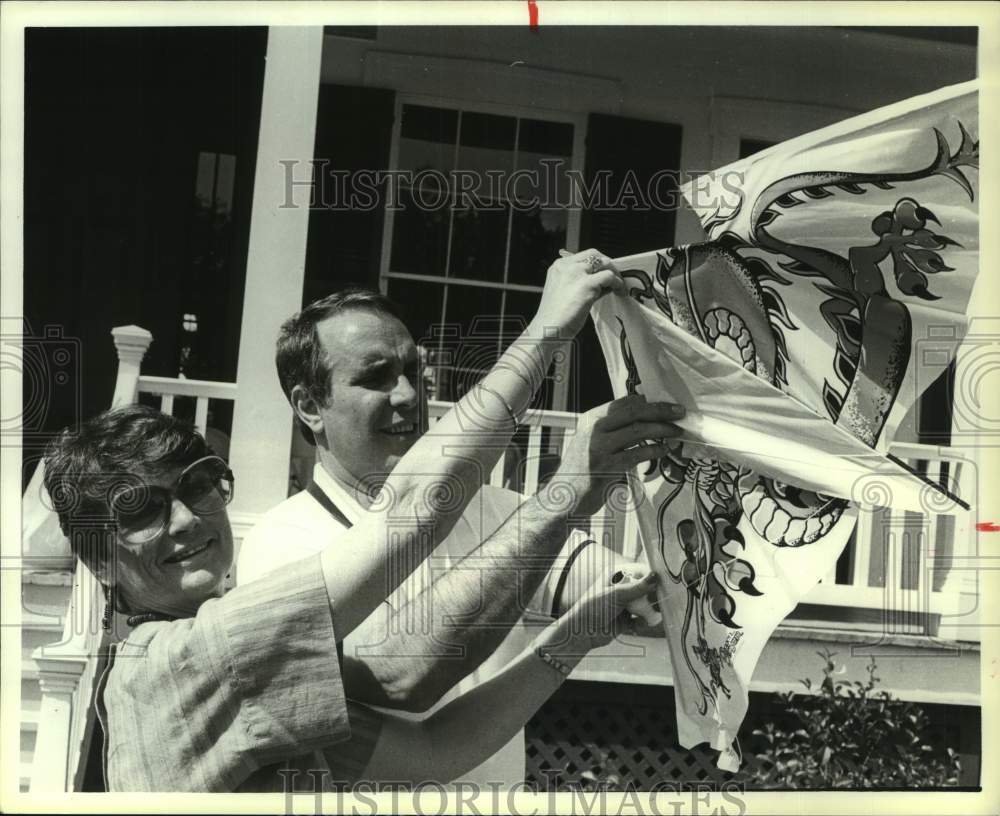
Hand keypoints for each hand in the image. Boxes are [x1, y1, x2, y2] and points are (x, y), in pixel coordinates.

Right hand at [531, 248, 623, 337]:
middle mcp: (566, 266)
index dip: (598, 263)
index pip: (584, 256)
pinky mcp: (586, 284)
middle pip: (595, 255)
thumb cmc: (555, 317)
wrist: (548, 329)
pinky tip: (618, 291)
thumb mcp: (566, 293)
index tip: (606, 272)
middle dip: (608, 265)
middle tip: (616, 277)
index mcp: (559, 267)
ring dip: (615, 274)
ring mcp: (576, 273)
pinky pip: (609, 277)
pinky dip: (617, 283)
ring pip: (604, 263)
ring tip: (619, 286)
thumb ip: (582, 283)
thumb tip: (602, 283)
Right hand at [548, 394, 684, 516]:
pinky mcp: (607, 466)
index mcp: (592, 418)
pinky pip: (638, 454)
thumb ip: (613, 428)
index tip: (666, 405)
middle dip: (660, 410)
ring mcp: (600, 447)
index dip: (649, 401)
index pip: (625, 402)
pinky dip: (655, 451)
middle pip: (634, 411)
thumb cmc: (582, 469)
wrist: (564, 495)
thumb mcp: (593, 441)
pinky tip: (664, 450)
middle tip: (679, 413)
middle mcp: (594, 428)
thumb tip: (644, 417)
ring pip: (638, 430)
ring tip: (676, 432)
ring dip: (662, 430)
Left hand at [557, 566, 660, 651]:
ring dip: (648, 611)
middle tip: (658, 602)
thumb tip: (654, 577)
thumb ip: (637, 587)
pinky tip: (637, 625)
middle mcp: (622, 589)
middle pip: (645, 590)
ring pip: (645, 605)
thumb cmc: (592, 607)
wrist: (582, 631)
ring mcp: (624, 604)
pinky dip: (642, 623)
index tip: (662, 582)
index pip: (639, 572)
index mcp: (616, 576)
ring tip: (648, 615)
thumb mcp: (616, 594)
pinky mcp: (626, 620)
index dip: (651, 577)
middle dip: (652, 596)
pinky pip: (641, 619)